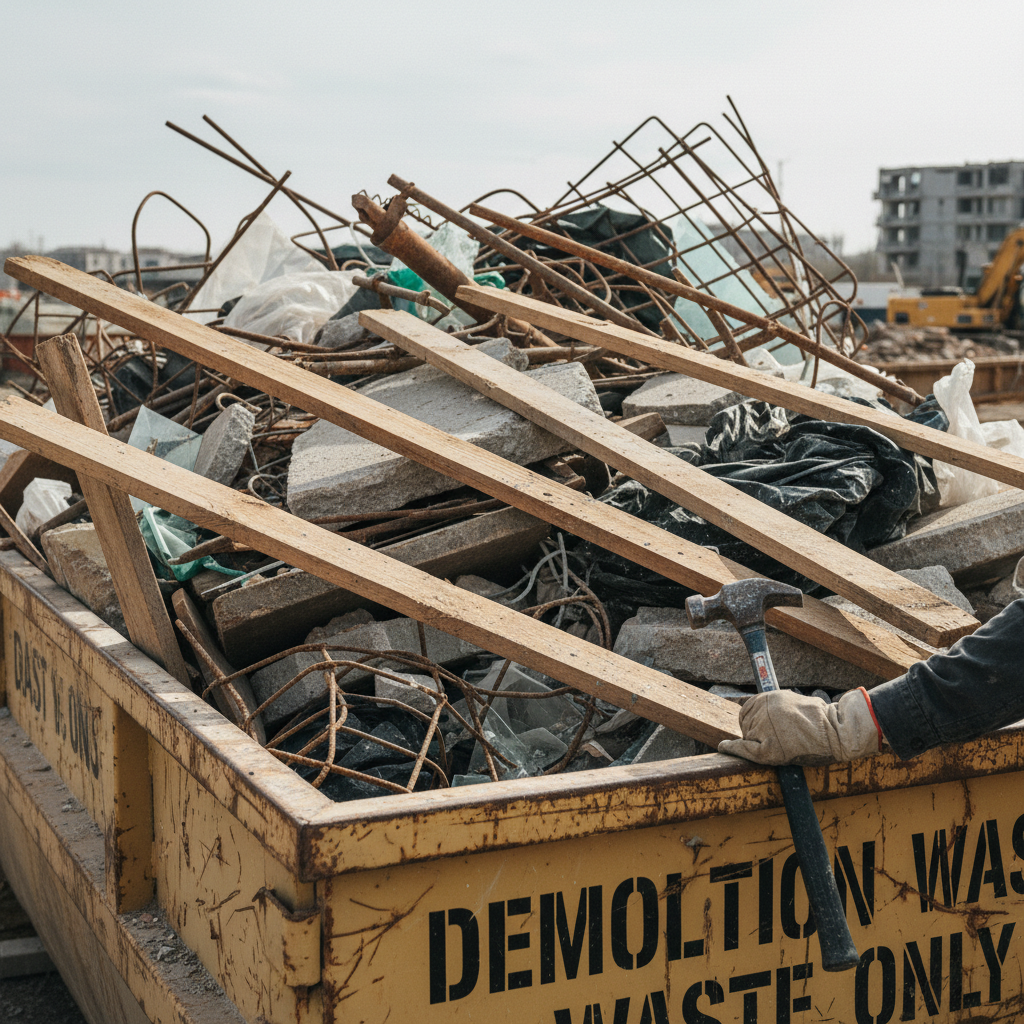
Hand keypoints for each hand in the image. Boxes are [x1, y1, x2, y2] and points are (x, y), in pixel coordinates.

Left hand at [718, 687, 882, 765]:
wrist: (836, 732)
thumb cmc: (820, 719)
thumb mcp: (793, 701)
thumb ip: (773, 705)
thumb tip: (750, 705)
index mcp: (770, 697)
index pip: (747, 709)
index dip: (750, 720)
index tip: (754, 726)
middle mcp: (764, 710)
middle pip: (746, 724)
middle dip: (754, 732)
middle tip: (774, 739)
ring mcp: (764, 728)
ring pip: (748, 738)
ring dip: (756, 743)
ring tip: (781, 745)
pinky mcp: (768, 748)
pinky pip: (745, 750)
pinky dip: (733, 749)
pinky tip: (724, 747)